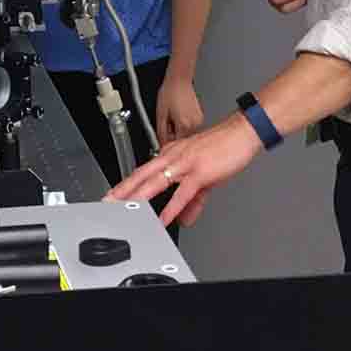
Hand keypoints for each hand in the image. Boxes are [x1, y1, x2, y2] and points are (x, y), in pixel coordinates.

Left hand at [106, 113, 262, 226]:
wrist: (242, 132)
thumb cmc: (223, 147)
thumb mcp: (204, 178)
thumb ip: (193, 202)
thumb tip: (184, 219)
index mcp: (171, 154)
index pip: (143, 170)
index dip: (127, 183)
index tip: (114, 194)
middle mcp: (173, 156)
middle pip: (142, 174)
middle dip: (123, 189)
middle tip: (107, 202)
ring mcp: (185, 163)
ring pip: (156, 181)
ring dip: (138, 196)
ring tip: (125, 209)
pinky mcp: (200, 172)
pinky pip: (182, 193)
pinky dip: (171, 207)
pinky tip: (164, 219)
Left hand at [155, 73, 202, 144]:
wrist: (179, 80)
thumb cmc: (170, 92)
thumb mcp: (160, 114)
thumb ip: (161, 132)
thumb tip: (161, 143)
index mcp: (184, 125)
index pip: (176, 143)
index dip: (167, 140)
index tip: (163, 136)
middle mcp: (194, 124)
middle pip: (182, 139)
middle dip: (173, 134)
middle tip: (167, 123)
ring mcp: (199, 120)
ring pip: (187, 133)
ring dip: (179, 130)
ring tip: (174, 117)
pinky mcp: (200, 117)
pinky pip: (192, 127)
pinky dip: (185, 124)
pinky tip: (180, 114)